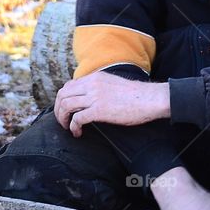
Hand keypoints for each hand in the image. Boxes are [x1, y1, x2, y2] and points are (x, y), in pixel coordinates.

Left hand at [53, 71, 169, 136]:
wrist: (150, 99)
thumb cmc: (137, 95)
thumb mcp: (113, 84)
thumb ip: (99, 87)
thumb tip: (90, 98)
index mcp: (95, 77)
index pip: (68, 85)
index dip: (63, 99)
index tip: (66, 110)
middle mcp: (92, 84)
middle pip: (63, 95)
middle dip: (58, 109)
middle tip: (62, 121)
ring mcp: (95, 97)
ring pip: (66, 106)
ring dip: (63, 119)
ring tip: (67, 128)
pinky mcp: (99, 110)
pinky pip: (77, 119)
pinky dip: (73, 127)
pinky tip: (78, 133)